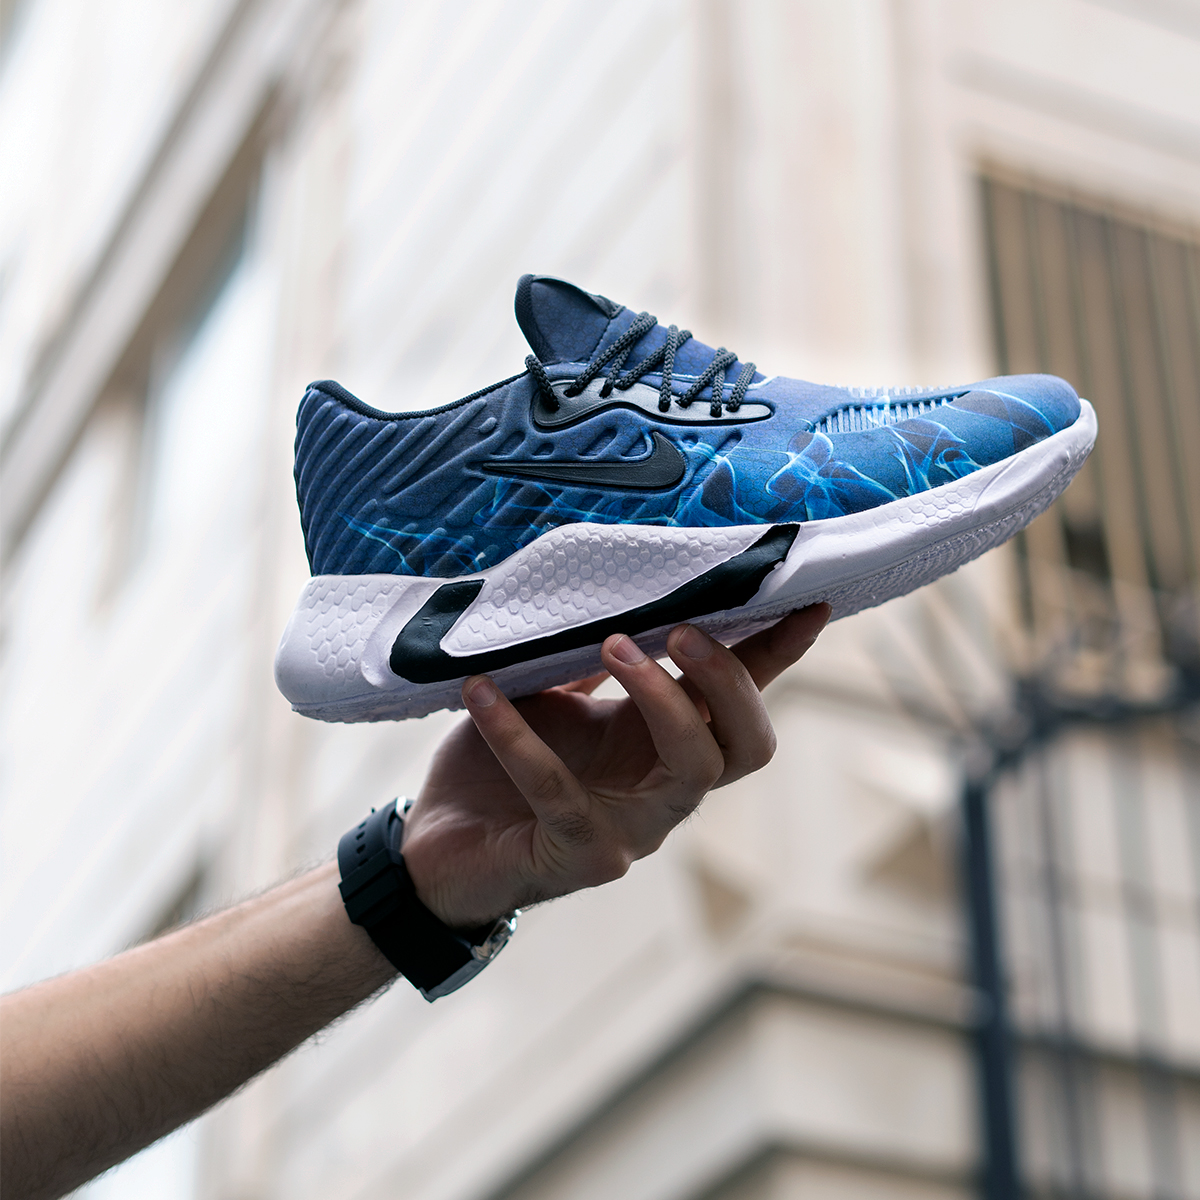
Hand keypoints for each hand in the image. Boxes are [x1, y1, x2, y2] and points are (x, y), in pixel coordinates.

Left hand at [400, 605, 830, 926]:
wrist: (434, 846)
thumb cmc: (497, 768)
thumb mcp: (551, 698)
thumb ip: (587, 658)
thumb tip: (616, 586)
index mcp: (661, 744)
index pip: (739, 701)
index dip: (777, 656)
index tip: (809, 602)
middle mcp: (662, 791)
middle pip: (747, 745)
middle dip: (730, 681)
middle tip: (684, 628)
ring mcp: (630, 831)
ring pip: (693, 771)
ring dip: (661, 699)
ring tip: (611, 642)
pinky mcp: (577, 859)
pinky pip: (560, 792)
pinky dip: (519, 737)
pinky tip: (483, 691)